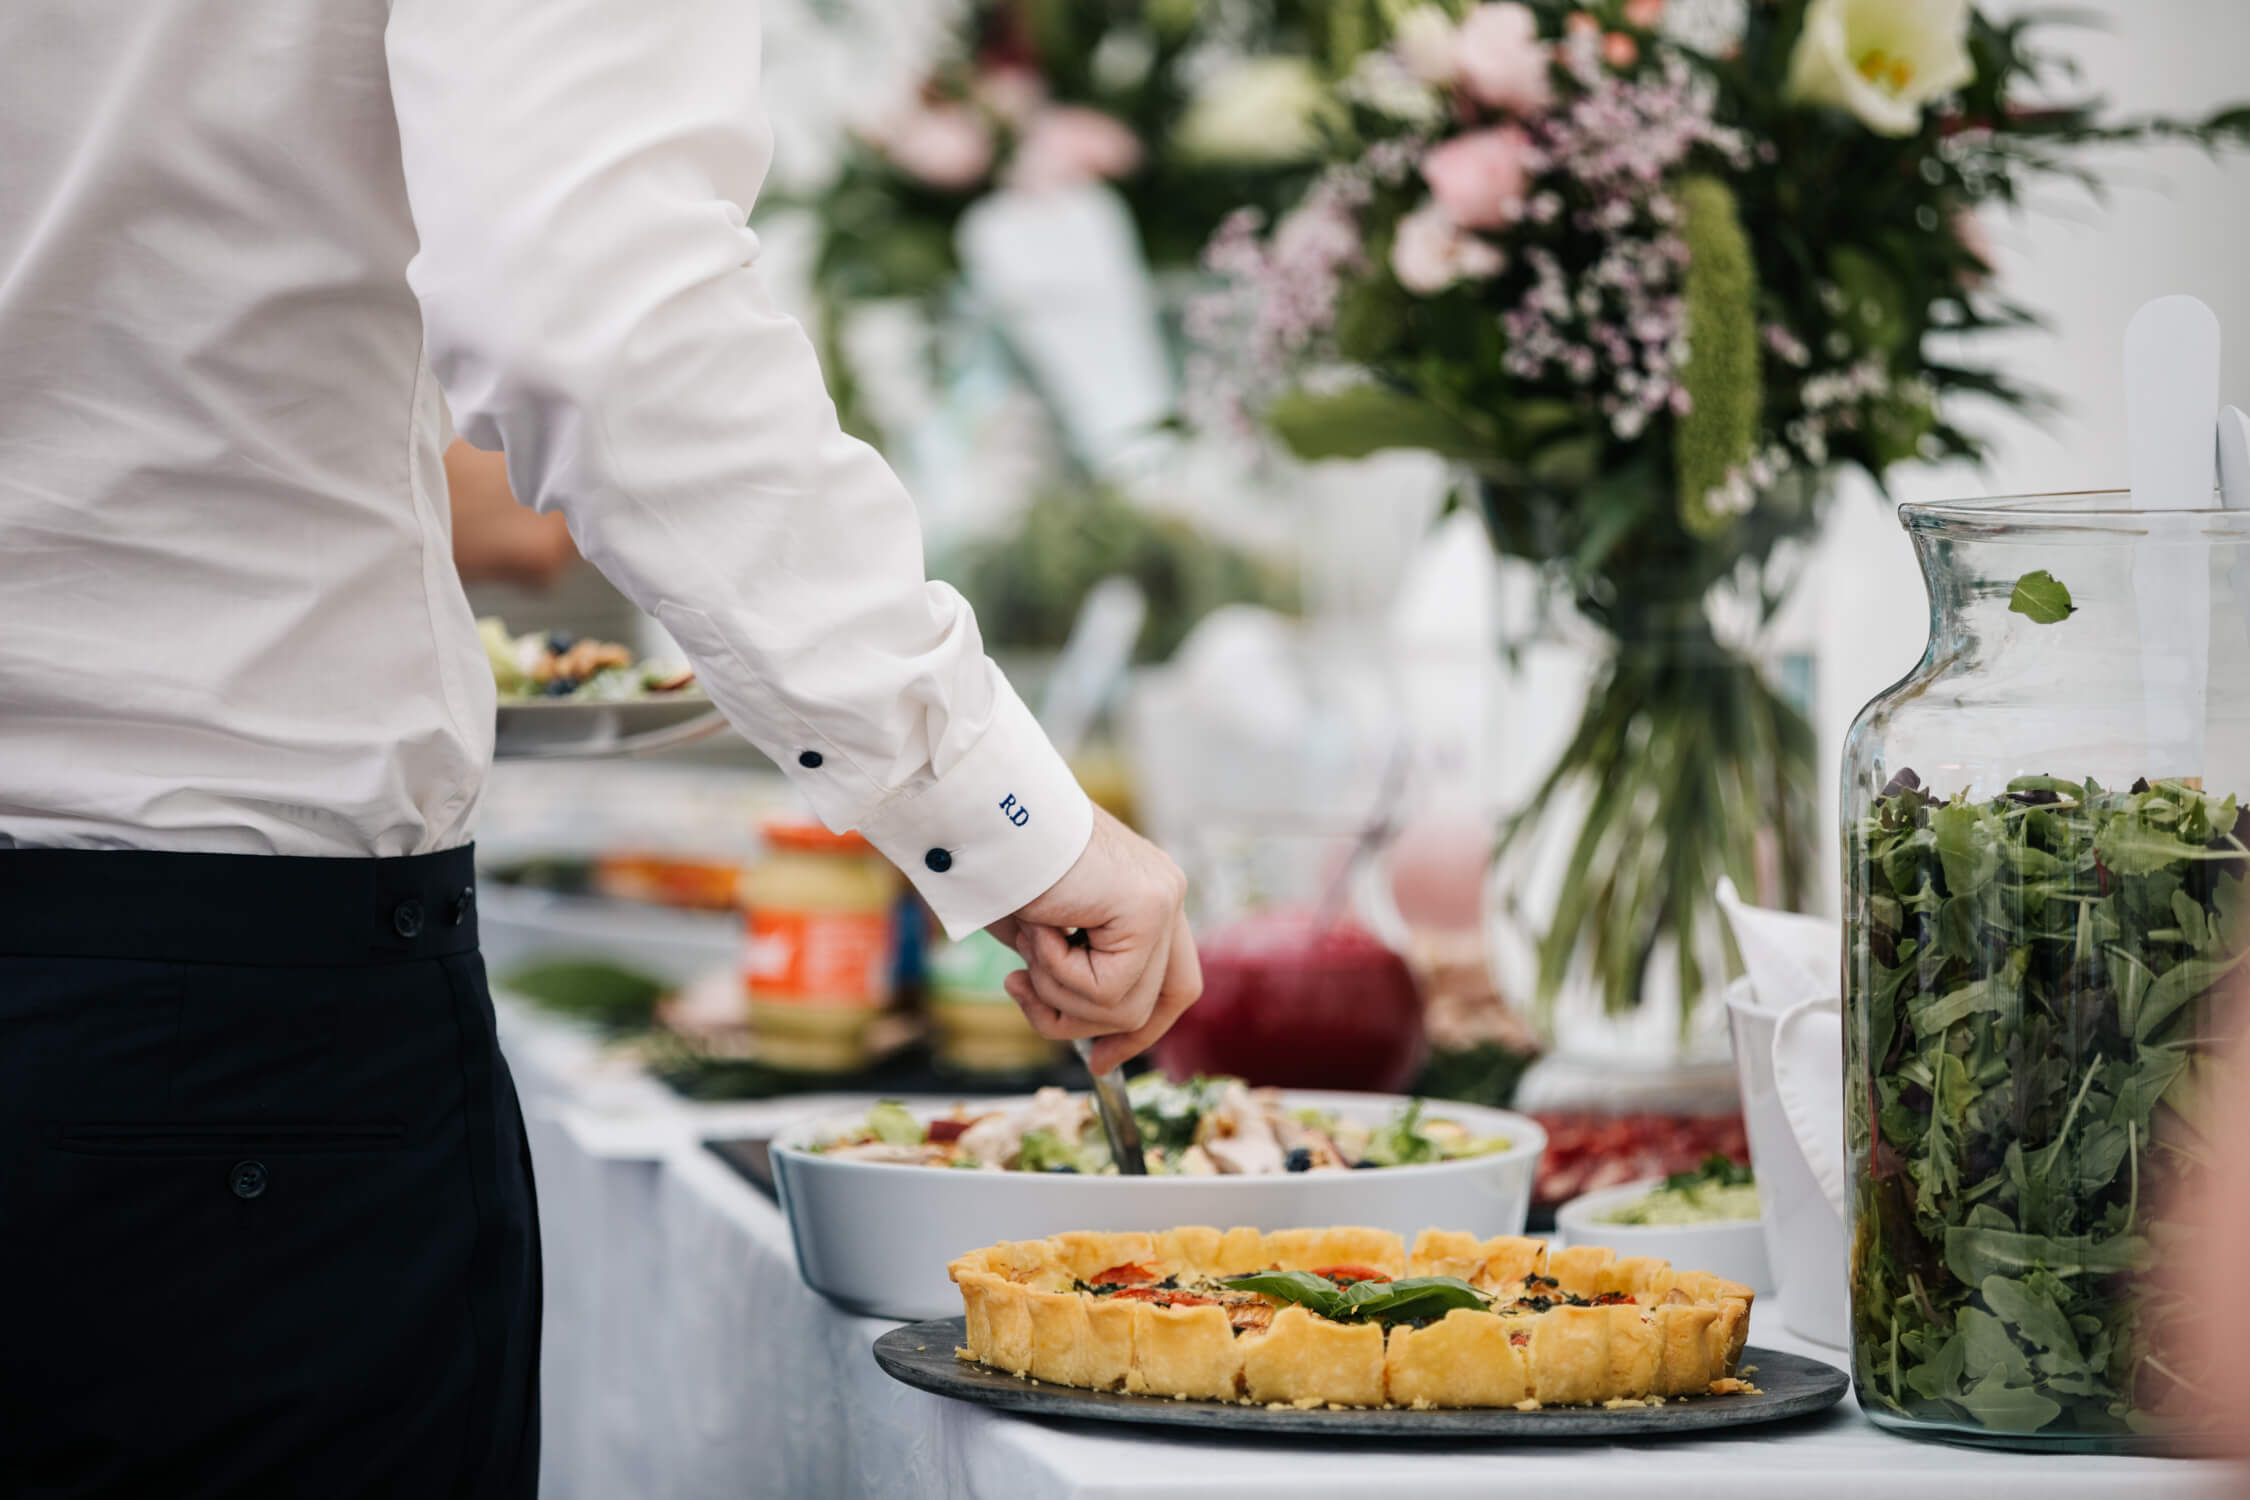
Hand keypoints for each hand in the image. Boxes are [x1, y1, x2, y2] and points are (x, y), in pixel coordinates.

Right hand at [986, 805, 1200, 1072]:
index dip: (1138, 1033)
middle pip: (1159, 1003)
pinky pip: (1107, 990)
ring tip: (1027, 942)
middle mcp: (1166, 893)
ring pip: (1124, 1007)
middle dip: (1090, 1027)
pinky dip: (1057, 973)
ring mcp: (1164, 898)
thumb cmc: (997, 864)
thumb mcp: (1040, 935)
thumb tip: (1075, 1025)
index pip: (1171, 986)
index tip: (1100, 1061)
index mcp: (1147, 896)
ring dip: (1057, 990)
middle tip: (1030, 1004)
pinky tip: (1039, 927)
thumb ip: (1070, 973)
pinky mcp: (1148, 906)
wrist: (983, 814)